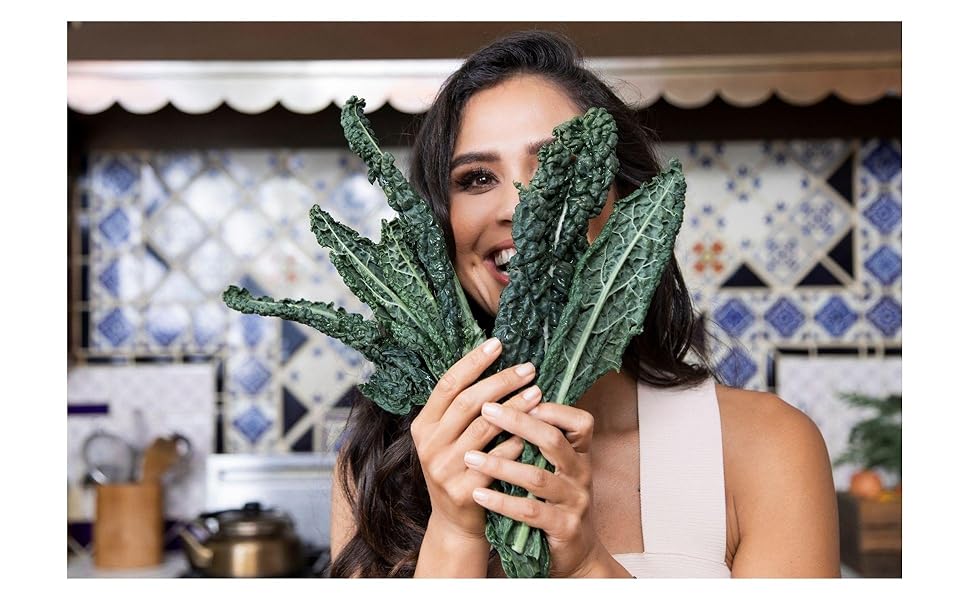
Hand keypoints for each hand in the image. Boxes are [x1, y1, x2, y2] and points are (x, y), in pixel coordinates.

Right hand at [410, 337, 542, 539]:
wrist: (455, 524)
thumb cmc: (459, 468)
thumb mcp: (449, 437)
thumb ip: (462, 407)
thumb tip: (492, 360)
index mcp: (423, 426)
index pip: (447, 385)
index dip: (472, 362)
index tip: (498, 343)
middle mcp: (429, 446)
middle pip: (468, 403)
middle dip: (501, 381)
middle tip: (528, 368)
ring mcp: (444, 469)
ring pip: (485, 428)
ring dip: (515, 407)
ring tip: (538, 391)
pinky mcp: (463, 491)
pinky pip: (498, 459)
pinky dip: (518, 441)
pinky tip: (536, 429)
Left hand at [463, 400, 613, 576]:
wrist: (576, 551)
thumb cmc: (556, 500)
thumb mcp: (556, 467)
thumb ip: (540, 440)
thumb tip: (505, 400)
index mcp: (579, 454)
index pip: (579, 421)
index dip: (552, 408)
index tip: (518, 394)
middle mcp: (581, 473)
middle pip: (553, 440)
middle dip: (518, 422)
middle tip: (485, 409)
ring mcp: (574, 501)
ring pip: (537, 477)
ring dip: (500, 465)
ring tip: (469, 457)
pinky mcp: (564, 528)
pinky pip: (530, 512)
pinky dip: (502, 502)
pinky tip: (479, 493)